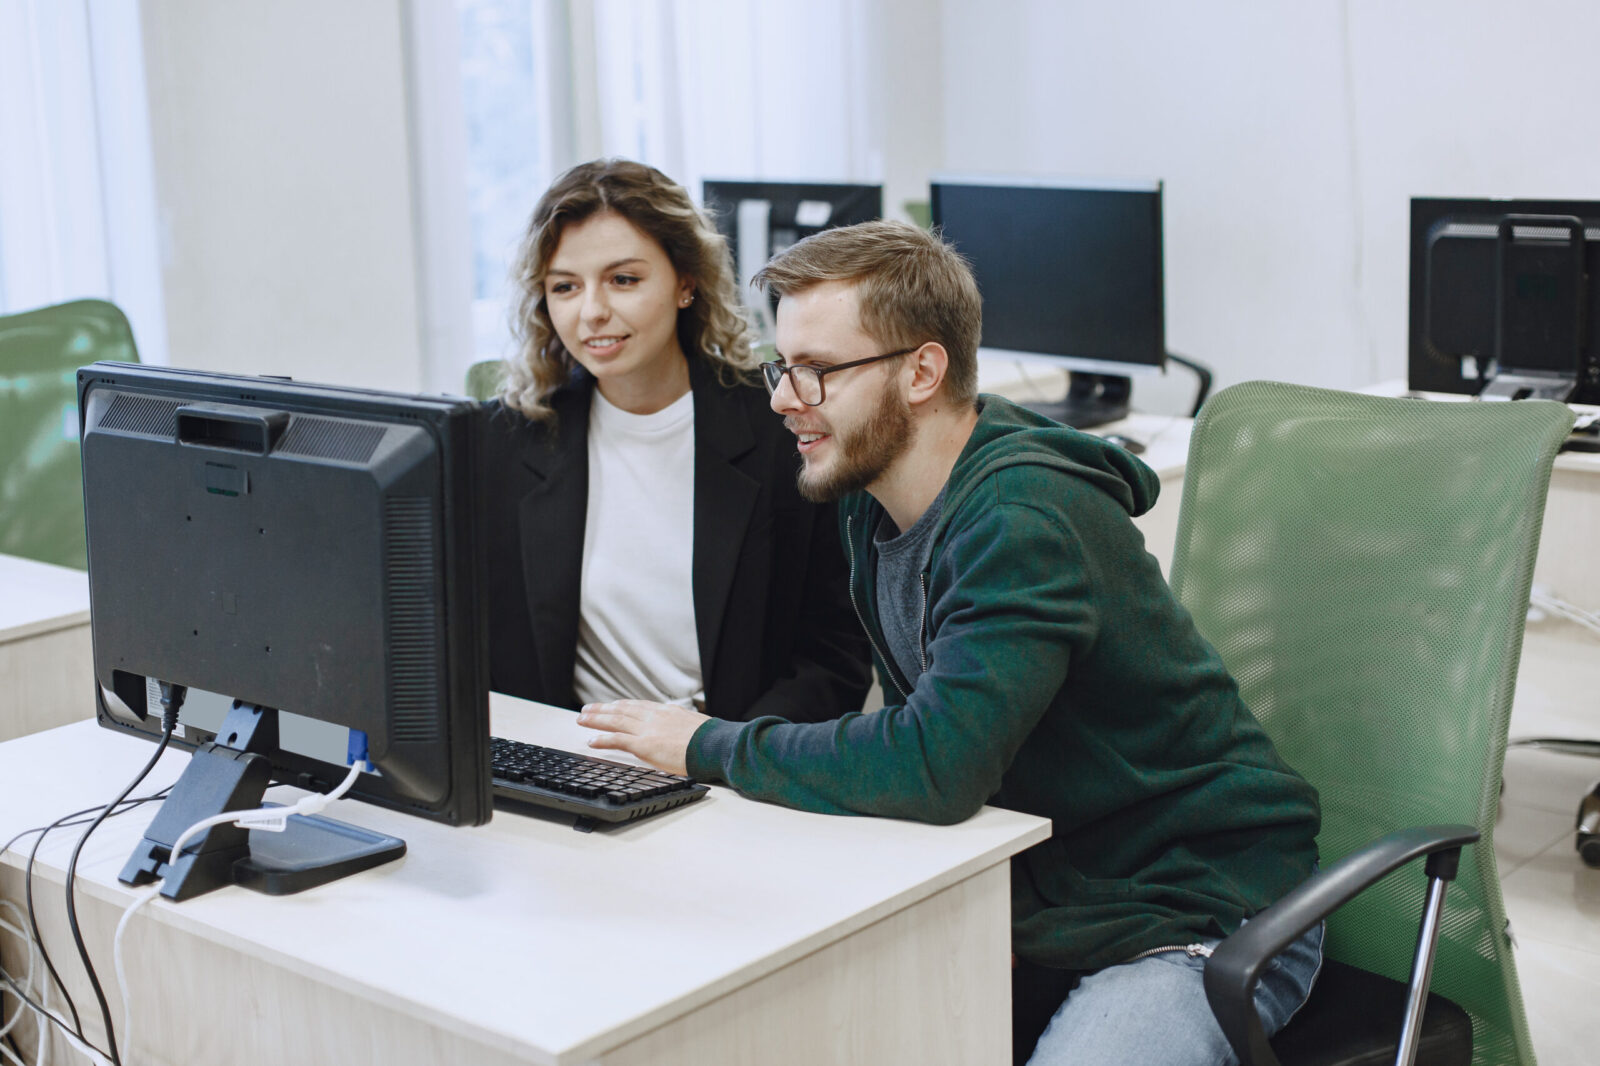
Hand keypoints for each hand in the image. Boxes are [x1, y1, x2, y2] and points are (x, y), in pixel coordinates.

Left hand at [576, 700, 709, 776]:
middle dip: (602, 709)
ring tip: (582, 719)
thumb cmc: (711, 739)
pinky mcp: (645, 745)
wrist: (715, 745)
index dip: (621, 706)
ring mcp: (648, 730)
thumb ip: (683, 724)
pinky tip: (592, 740)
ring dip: (596, 720)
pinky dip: (603, 739)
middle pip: (622, 710)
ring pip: (615, 721)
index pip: (638, 706)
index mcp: (667, 711)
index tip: (611, 705)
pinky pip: (617, 740)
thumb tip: (682, 728)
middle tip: (587, 709)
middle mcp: (654, 716)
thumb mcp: (696, 724)